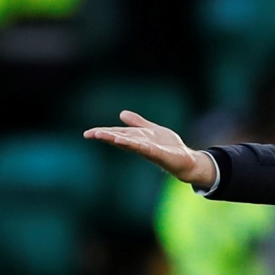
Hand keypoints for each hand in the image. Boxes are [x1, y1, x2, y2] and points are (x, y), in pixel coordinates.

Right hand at [83, 110, 216, 186]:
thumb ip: (138, 123)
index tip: (88, 133)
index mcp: (136, 138)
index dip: (103, 132)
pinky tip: (128, 142)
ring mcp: (148, 150)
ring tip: (104, 136)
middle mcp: (139, 145)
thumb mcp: (151, 130)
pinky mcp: (159, 154)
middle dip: (105, 136)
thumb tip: (121, 114)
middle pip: (120, 139)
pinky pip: (146, 148)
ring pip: (130, 144)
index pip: (117, 134)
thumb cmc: (169, 147)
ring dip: (117, 140)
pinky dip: (137, 145)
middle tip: (90, 134)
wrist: (186, 159)